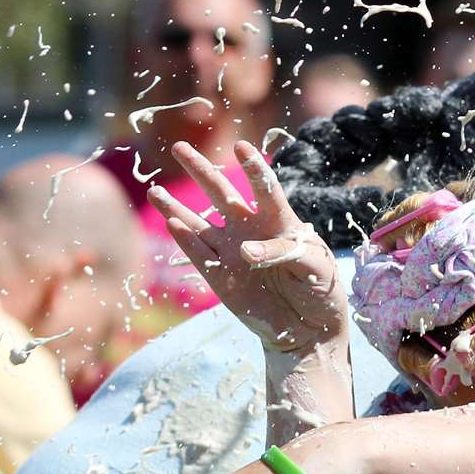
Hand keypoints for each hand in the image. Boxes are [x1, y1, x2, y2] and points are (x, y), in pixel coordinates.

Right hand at [147, 140, 343, 353]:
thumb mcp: (315, 265)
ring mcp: (231, 252)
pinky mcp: (220, 278)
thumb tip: (245, 250)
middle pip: (220, 193)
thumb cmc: (320, 288)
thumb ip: (283, 251)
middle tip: (179, 147)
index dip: (252, 167)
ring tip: (154, 189)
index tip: (240, 146)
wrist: (309, 327)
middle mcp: (250, 229)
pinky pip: (199, 256)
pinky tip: (171, 223)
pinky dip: (185, 241)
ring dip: (176, 208)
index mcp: (279, 219)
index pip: (264, 188)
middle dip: (200, 170)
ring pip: (198, 223)